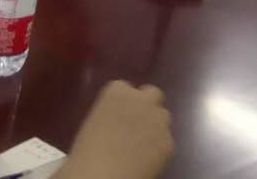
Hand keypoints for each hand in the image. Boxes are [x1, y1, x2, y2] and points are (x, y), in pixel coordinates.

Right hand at [58, 81, 172, 178]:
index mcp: (117, 92)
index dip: (123, 102)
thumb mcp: (93, 124)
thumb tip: (115, 123)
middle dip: (147, 105)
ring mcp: (159, 121)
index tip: (118, 114)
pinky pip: (167, 141)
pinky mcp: (169, 143)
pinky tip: (147, 160)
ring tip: (142, 144)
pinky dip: (159, 148)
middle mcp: (142, 100)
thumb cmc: (87, 152)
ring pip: (164, 116)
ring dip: (155, 125)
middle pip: (152, 94)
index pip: (125, 87)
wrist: (104, 176)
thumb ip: (110, 115)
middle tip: (137, 124)